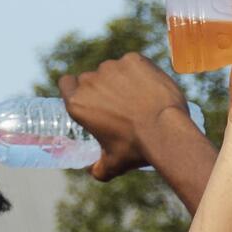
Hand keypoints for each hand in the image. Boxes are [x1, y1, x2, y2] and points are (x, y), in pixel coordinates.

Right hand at [57, 52, 195, 181]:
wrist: (165, 130)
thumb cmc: (136, 148)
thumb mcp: (113, 165)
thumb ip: (98, 169)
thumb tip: (94, 171)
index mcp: (78, 103)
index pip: (66, 83)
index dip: (74, 88)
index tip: (87, 96)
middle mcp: (91, 81)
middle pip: (91, 78)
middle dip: (102, 88)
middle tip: (119, 105)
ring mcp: (112, 67)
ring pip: (113, 70)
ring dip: (121, 80)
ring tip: (139, 99)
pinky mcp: (133, 59)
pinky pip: (133, 64)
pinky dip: (139, 72)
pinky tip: (149, 88)